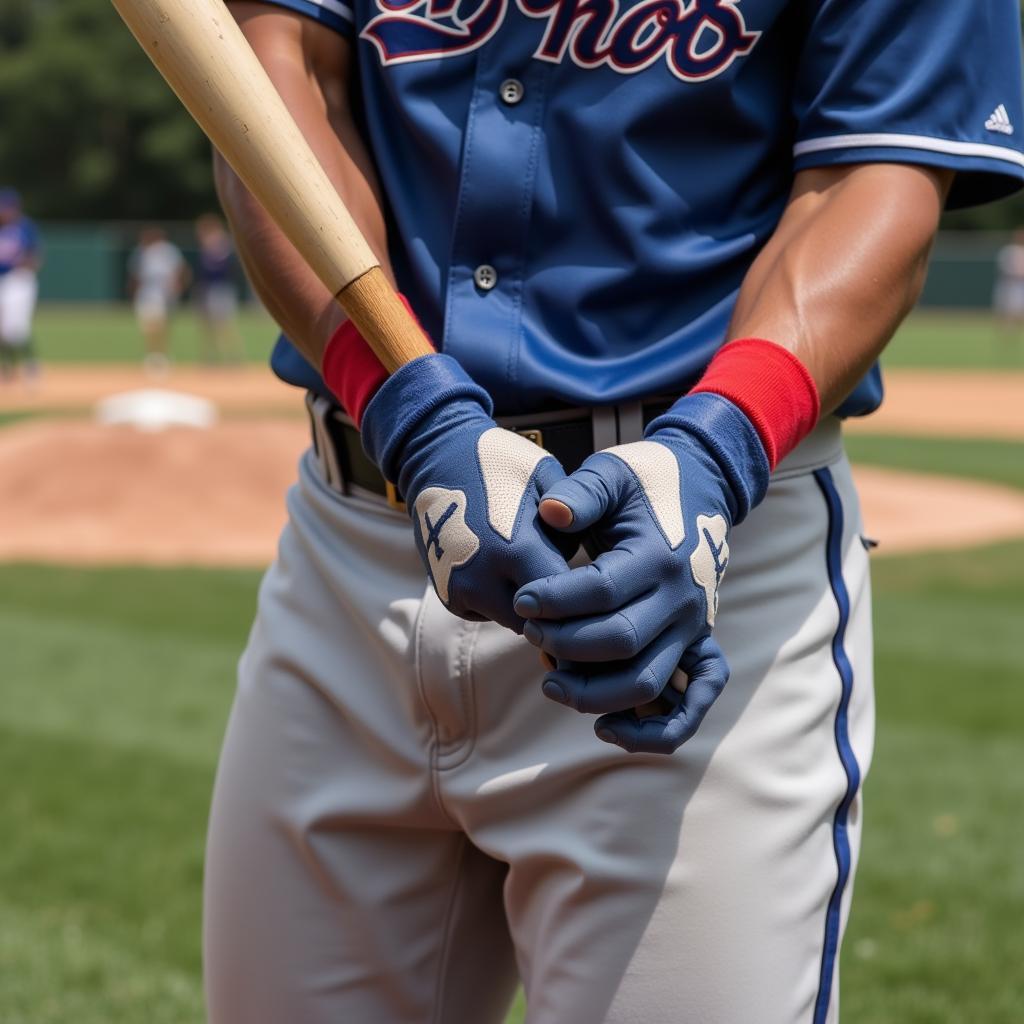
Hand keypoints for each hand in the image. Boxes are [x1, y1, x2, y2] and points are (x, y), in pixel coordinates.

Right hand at [361, 354, 572, 630]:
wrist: (436, 456)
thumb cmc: (503, 463)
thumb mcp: (548, 478)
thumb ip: (576, 521)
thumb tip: (599, 570)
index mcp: (516, 549)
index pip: (564, 604)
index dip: (587, 604)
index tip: (604, 597)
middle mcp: (483, 577)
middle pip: (538, 622)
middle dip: (560, 612)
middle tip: (580, 596)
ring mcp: (459, 589)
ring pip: (514, 621)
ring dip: (532, 609)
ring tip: (542, 574)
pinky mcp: (447, 595)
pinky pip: (487, 613)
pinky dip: (503, 602)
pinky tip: (509, 571)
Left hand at [514, 394, 769, 752]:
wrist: (703, 484)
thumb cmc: (646, 479)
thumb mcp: (611, 472)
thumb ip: (581, 493)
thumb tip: (551, 513)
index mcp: (659, 556)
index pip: (600, 592)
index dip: (554, 601)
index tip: (522, 600)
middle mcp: (682, 599)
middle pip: (620, 642)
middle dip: (565, 645)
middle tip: (529, 634)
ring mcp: (694, 627)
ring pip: (647, 682)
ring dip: (596, 694)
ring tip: (551, 684)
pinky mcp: (698, 643)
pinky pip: (693, 701)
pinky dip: (658, 729)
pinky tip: (609, 730)